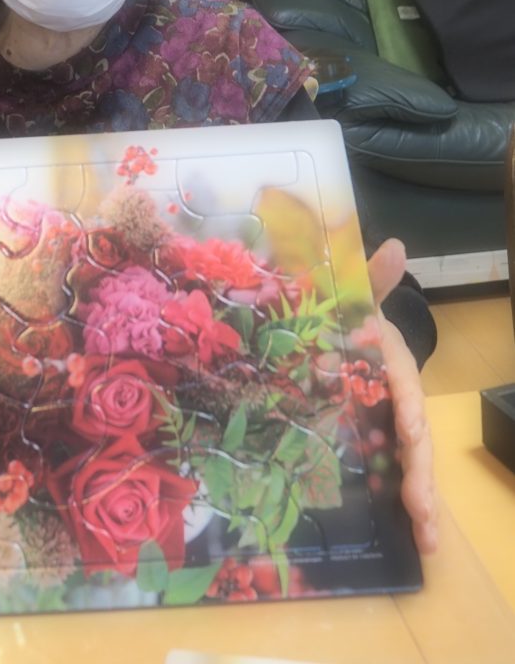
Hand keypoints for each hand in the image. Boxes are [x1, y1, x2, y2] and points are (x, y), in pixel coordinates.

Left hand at [366, 238, 438, 554]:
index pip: (406, 388)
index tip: (412, 433)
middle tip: (422, 511)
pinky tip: (416, 538)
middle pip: (417, 437)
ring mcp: (394, 424)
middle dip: (421, 473)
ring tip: (428, 538)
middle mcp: (401, 399)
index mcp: (394, 365)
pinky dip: (407, 500)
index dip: (409, 409)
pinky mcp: (382, 442)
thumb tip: (395, 244)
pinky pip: (396, 472)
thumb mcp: (358, 299)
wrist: (354, 335)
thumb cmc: (356, 319)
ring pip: (414, 462)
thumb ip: (370, 278)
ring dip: (422, 498)